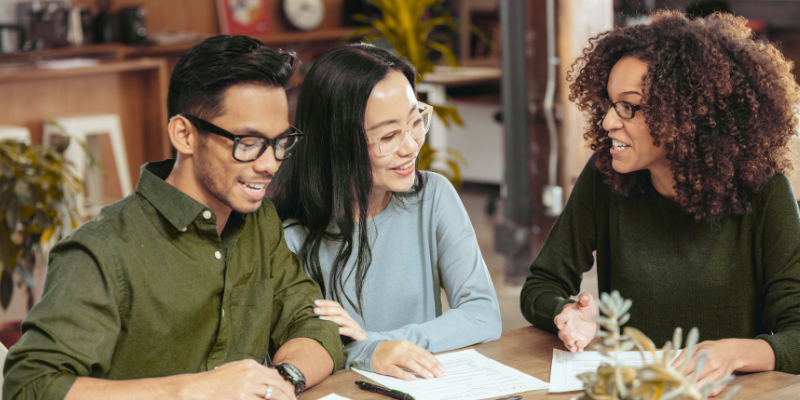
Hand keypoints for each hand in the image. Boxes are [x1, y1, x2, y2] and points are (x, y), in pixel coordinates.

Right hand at [179, 359, 295, 399]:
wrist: (199, 389)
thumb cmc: (215, 382)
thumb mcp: (235, 370)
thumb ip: (252, 373)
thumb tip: (268, 379)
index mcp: (250, 366)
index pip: (275, 375)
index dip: (285, 386)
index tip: (289, 393)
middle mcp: (250, 374)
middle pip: (277, 385)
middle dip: (287, 396)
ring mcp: (246, 387)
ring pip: (272, 396)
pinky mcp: (242, 398)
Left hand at [313, 299, 367, 340]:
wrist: (364, 348)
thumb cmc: (348, 340)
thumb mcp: (337, 331)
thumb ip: (329, 325)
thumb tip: (314, 321)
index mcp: (345, 317)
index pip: (336, 306)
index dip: (326, 303)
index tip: (315, 302)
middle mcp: (350, 320)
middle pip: (339, 310)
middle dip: (326, 309)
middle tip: (315, 310)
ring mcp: (355, 327)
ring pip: (343, 319)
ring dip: (331, 318)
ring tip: (320, 318)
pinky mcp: (358, 335)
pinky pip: (350, 331)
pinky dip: (342, 330)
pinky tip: (334, 331)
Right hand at [372, 340, 445, 380]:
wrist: (370, 350)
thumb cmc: (389, 351)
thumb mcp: (402, 348)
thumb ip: (414, 354)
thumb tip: (430, 364)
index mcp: (406, 344)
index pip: (423, 353)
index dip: (433, 361)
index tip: (441, 368)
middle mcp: (400, 349)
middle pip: (418, 357)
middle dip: (431, 366)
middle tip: (439, 374)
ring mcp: (392, 357)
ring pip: (409, 363)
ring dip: (420, 370)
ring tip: (429, 376)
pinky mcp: (384, 365)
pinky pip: (395, 370)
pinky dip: (404, 374)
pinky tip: (412, 378)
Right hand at [554, 292, 598, 352]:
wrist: (592, 316)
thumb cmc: (586, 308)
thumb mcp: (588, 301)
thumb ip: (585, 298)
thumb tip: (584, 297)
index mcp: (567, 314)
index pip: (560, 318)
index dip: (558, 321)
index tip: (559, 324)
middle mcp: (568, 325)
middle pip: (562, 332)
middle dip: (565, 337)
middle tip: (570, 341)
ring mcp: (573, 334)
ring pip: (567, 340)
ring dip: (569, 345)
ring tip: (573, 348)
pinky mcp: (580, 340)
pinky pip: (577, 345)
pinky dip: (578, 348)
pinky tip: (580, 350)